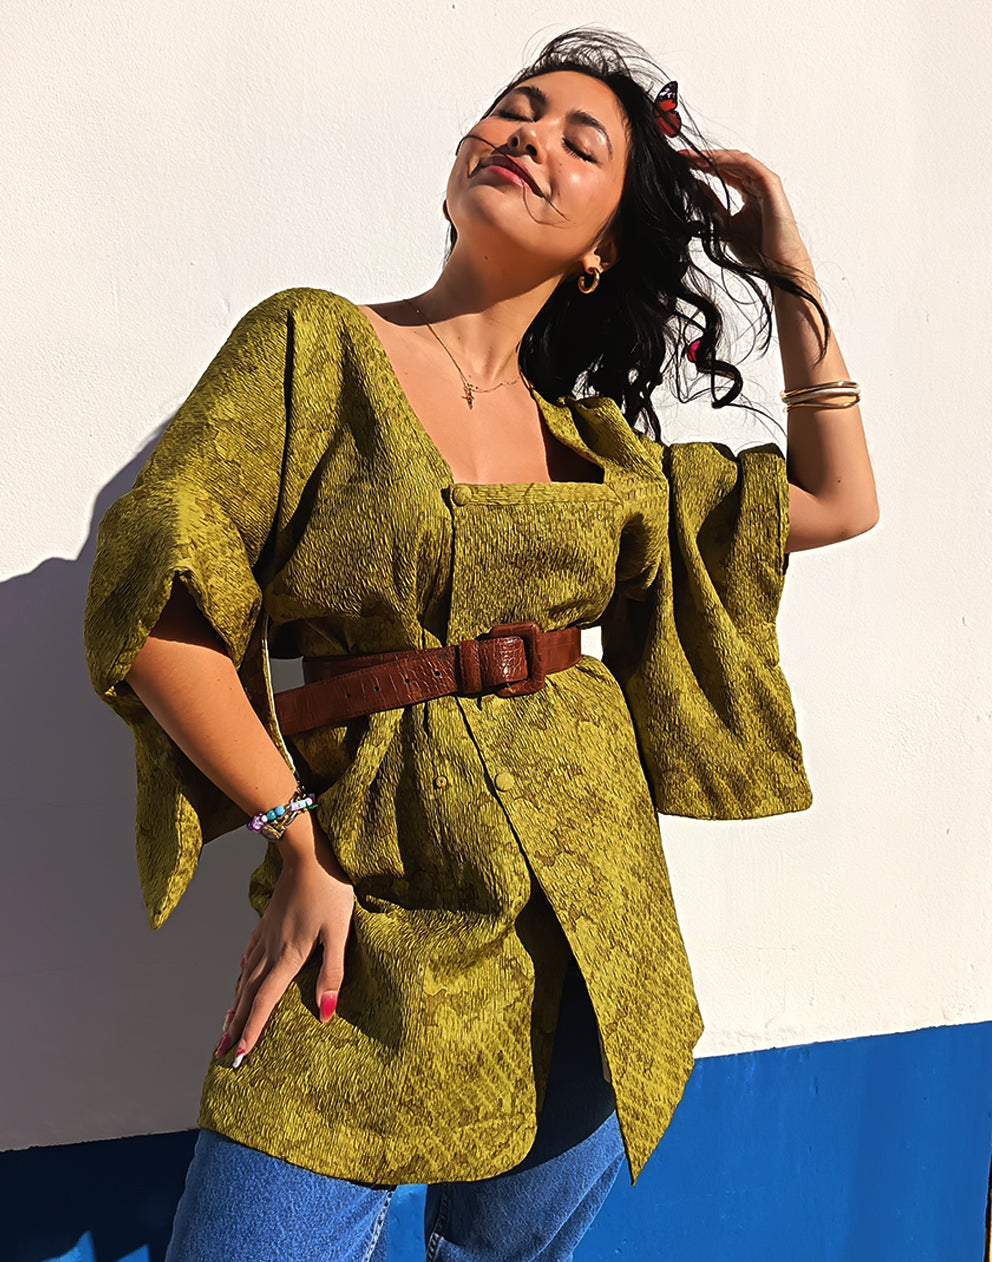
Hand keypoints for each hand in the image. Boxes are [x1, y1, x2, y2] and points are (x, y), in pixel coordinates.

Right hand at [215, 820, 354, 1067]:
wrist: (307, 852)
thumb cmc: (329, 891)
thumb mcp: (339, 932)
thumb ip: (332, 973)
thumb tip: (326, 1013)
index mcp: (288, 957)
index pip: (266, 1002)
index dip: (253, 1029)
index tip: (238, 1054)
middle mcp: (271, 950)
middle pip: (249, 994)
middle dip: (235, 1025)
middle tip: (221, 1051)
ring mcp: (266, 934)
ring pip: (246, 976)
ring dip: (236, 1003)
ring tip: (225, 1024)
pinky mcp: (267, 920)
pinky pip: (250, 953)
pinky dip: (243, 971)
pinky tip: (241, 974)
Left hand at [679, 148, 811, 277]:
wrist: (775, 265)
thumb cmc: (756, 251)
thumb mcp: (724, 224)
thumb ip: (712, 204)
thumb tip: (695, 186)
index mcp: (748, 193)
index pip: (724, 172)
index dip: (703, 167)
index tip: (681, 166)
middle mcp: (757, 185)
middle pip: (729, 163)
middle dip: (705, 158)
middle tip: (682, 157)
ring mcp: (765, 182)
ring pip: (737, 159)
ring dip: (713, 156)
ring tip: (692, 158)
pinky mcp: (770, 183)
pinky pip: (747, 164)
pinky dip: (728, 160)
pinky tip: (710, 161)